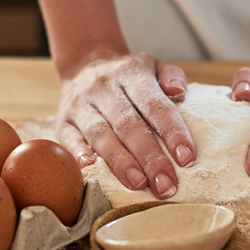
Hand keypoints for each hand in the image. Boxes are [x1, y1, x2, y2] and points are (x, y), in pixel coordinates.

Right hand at [56, 52, 195, 198]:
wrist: (83, 65)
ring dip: (120, 162)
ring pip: (101, 135)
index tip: (187, 158)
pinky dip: (79, 154)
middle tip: (166, 184)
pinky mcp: (63, 122)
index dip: (172, 132)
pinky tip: (92, 170)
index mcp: (131, 73)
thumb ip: (171, 77)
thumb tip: (180, 93)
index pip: (155, 105)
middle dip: (149, 157)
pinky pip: (70, 139)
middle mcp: (104, 88)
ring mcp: (81, 105)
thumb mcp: (152, 66)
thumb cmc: (127, 76)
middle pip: (128, 125)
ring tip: (139, 184)